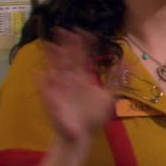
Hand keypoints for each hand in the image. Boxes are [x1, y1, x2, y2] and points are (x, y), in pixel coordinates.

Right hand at [40, 28, 114, 144]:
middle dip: (64, 44)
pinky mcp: (50, 97)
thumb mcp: (109, 97)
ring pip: (54, 67)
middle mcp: (70, 78)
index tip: (82, 31)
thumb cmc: (93, 115)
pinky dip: (40, 80)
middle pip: (66, 57)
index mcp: (82, 76)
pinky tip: (38, 72)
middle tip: (62, 30)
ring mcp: (59, 86)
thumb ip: (117, 80)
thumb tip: (128, 63)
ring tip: (49, 44)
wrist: (81, 135)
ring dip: (51, 56)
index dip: (81, 43)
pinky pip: (44, 87)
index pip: (81, 55)